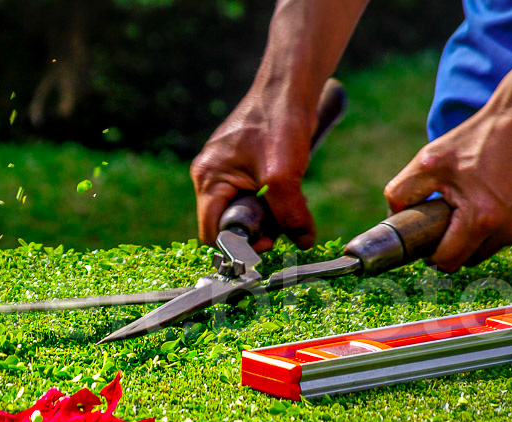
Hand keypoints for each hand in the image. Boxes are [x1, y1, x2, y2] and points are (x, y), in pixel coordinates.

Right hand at [191, 88, 316, 251]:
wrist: (290, 87)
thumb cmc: (279, 123)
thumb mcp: (284, 175)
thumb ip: (289, 214)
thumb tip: (302, 242)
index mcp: (208, 179)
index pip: (212, 232)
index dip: (237, 245)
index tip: (267, 243)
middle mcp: (209, 176)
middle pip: (227, 223)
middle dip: (256, 229)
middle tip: (282, 227)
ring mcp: (224, 170)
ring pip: (242, 210)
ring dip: (267, 216)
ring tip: (288, 205)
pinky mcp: (241, 166)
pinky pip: (251, 195)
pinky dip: (270, 201)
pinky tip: (287, 190)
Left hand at [383, 106, 511, 272]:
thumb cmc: (477, 139)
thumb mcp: (428, 162)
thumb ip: (401, 194)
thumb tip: (393, 219)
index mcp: (481, 219)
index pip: (449, 261)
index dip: (434, 254)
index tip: (432, 240)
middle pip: (472, 257)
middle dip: (459, 242)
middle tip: (455, 214)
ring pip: (496, 246)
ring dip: (485, 231)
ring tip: (482, 199)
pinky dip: (510, 221)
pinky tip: (506, 196)